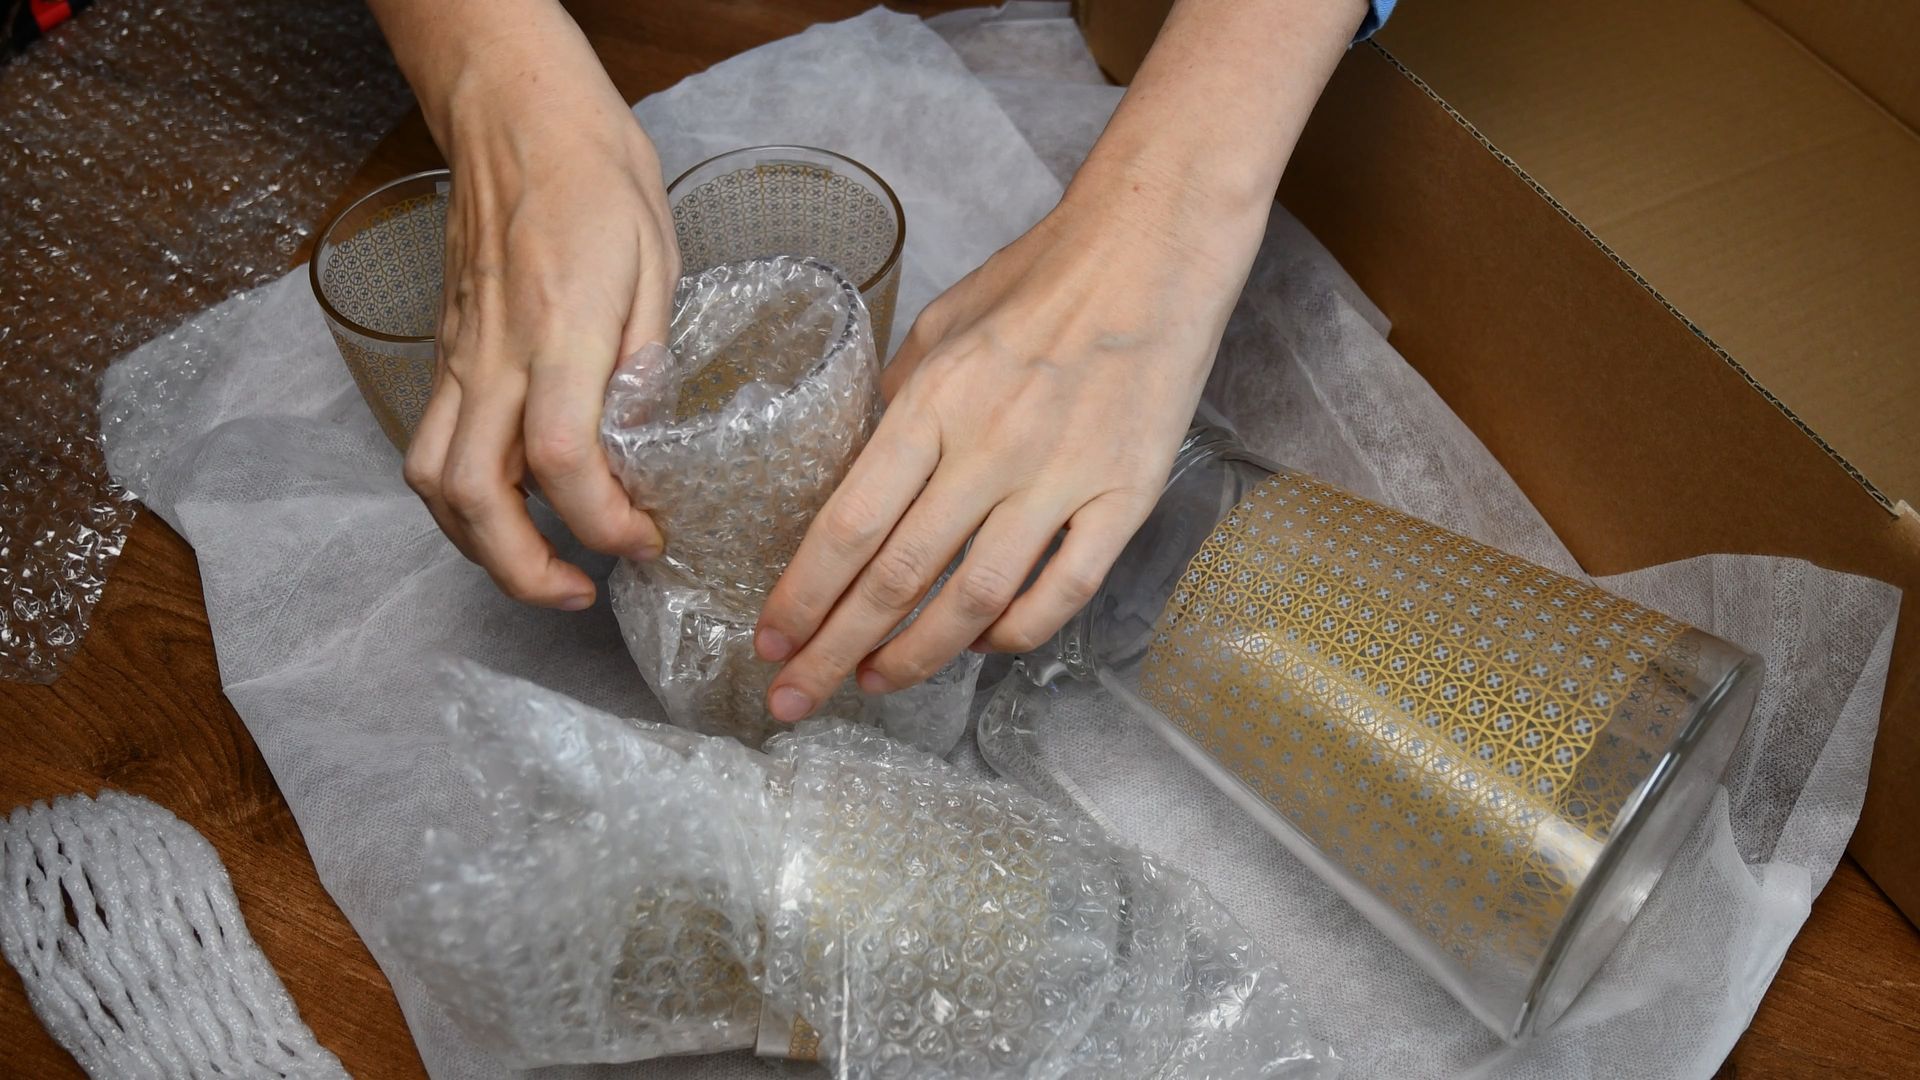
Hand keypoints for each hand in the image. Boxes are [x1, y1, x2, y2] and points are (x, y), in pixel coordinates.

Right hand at [397, 17, 676, 607]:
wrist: (515, 118)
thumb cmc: (596, 178)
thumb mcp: (656, 264)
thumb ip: (646, 360)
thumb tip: (647, 442)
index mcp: (558, 332)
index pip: (563, 459)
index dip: (604, 522)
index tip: (645, 539)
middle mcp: (494, 357)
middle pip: (471, 496)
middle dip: (521, 570)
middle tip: (580, 592)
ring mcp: (459, 359)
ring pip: (432, 480)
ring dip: (480, 546)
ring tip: (543, 566)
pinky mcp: (447, 356)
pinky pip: (434, 446)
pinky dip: (466, 500)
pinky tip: (516, 506)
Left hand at [752, 159, 1269, 721]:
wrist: (1155, 248)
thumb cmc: (1043, 279)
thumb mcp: (943, 326)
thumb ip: (899, 403)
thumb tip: (861, 472)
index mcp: (934, 402)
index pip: (850, 523)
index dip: (804, 594)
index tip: (769, 639)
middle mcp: (991, 448)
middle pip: (898, 577)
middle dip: (833, 649)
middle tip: (793, 698)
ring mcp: (1062, 478)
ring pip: (975, 599)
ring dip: (918, 655)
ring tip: (876, 682)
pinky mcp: (1125, 497)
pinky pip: (1064, 591)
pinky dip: (1016, 631)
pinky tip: (983, 645)